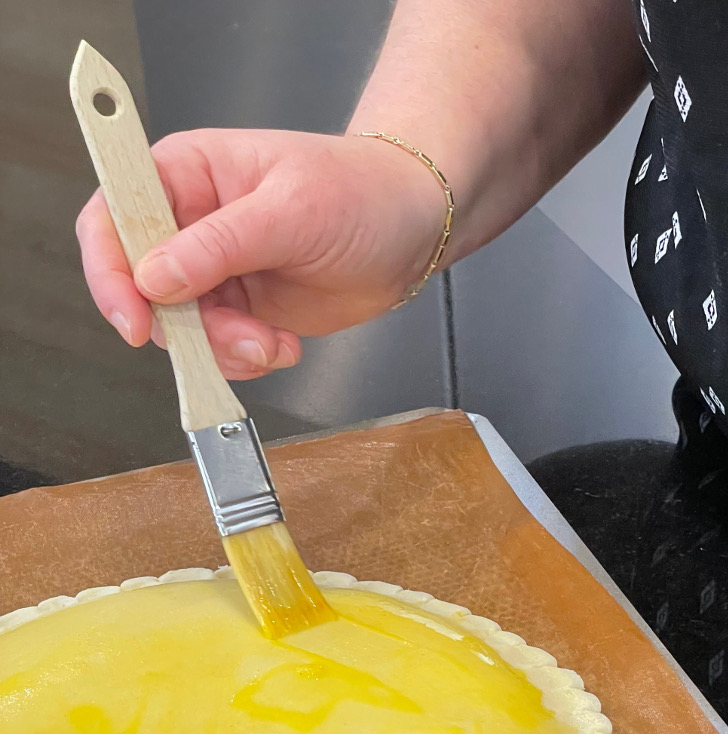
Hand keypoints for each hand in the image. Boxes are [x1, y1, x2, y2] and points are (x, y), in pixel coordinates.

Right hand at [76, 128, 448, 378]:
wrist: (412, 229)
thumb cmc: (359, 192)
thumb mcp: (290, 210)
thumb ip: (220, 244)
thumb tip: (153, 277)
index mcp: (185, 174)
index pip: (114, 216)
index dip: (110, 269)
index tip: (133, 316)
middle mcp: (190, 224)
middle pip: (141, 287)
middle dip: (184, 326)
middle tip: (237, 339)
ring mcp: (215, 272)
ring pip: (182, 328)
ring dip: (223, 349)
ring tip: (272, 344)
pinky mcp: (243, 310)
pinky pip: (219, 348)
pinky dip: (247, 359)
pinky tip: (283, 347)